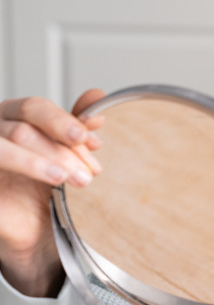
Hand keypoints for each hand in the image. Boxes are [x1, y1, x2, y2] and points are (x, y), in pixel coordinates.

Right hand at [0, 89, 104, 296]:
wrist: (27, 225)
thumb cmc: (40, 183)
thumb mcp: (64, 150)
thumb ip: (75, 124)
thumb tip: (97, 95)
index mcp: (12, 116)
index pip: (36, 109)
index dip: (65, 122)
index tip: (92, 142)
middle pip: (25, 126)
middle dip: (63, 148)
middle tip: (91, 170)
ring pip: (12, 143)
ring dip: (50, 160)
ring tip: (79, 179)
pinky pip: (0, 163)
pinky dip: (29, 167)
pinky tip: (53, 181)